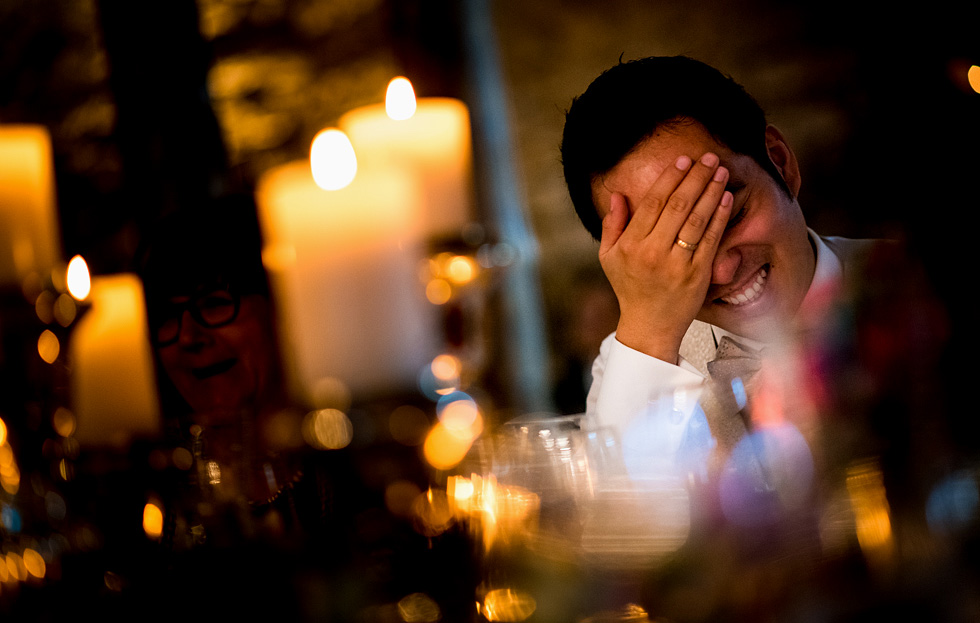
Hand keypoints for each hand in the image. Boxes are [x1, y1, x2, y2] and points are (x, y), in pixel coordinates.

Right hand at [599, 152, 732, 362]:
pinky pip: (710, 240)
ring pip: (696, 219)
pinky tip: (725, 198)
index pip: (653, 203)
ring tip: (720, 171)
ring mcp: (676, 264)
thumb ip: (612, 224)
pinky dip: (719, 217)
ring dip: (710, 191)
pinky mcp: (697, 274)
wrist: (649, 325)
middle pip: (677, 206)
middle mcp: (653, 252)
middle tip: (708, 158)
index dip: (670, 178)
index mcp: (631, 245)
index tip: (683, 160)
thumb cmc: (629, 287)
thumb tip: (618, 194)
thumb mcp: (609, 257)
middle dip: (695, 178)